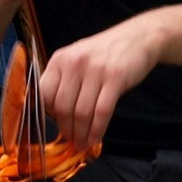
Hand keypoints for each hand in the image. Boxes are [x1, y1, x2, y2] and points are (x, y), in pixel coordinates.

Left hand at [40, 16, 163, 151]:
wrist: (137, 38)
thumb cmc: (104, 53)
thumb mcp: (77, 59)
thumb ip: (64, 81)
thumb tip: (56, 116)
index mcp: (60, 59)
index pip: (44, 94)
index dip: (48, 115)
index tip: (55, 126)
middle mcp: (74, 63)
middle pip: (62, 107)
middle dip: (66, 129)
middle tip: (71, 140)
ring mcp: (95, 70)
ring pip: (82, 112)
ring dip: (82, 134)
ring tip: (83, 144)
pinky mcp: (115, 78)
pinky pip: (102, 111)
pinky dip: (97, 130)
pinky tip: (95, 139)